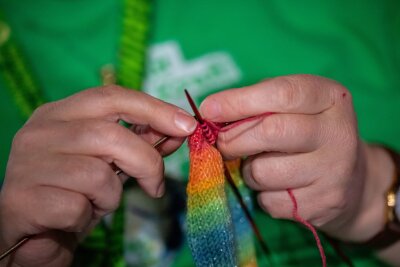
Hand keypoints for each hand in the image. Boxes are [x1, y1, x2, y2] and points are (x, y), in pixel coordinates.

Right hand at [0, 85, 196, 266]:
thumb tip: (180, 130)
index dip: (154, 109)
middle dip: (146, 162)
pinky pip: (78, 206)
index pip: (112, 97)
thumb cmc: (74, 191)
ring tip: (96, 202)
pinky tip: (73, 218)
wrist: (33, 232)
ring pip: (97, 174)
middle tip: (155, 185)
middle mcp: (40, 131)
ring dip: (110, 195)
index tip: (187, 125)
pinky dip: (87, 216)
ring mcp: (27, 163)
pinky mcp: (21, 199)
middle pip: (110, 135)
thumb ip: (140, 142)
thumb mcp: (110, 163)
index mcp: (60, 114)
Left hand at [200, 75, 393, 241]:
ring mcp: (334, 171)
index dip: (238, 101)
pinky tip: (277, 186)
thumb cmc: (308, 134)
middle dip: (233, 139)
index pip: (281, 93)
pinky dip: (261, 194)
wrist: (352, 181)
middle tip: (222, 143)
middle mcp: (338, 132)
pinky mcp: (324, 204)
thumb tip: (210, 112)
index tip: (208, 109)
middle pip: (270, 132)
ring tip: (259, 164)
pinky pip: (270, 201)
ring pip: (263, 171)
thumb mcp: (294, 108)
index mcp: (330, 98)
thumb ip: (258, 104)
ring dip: (247, 170)